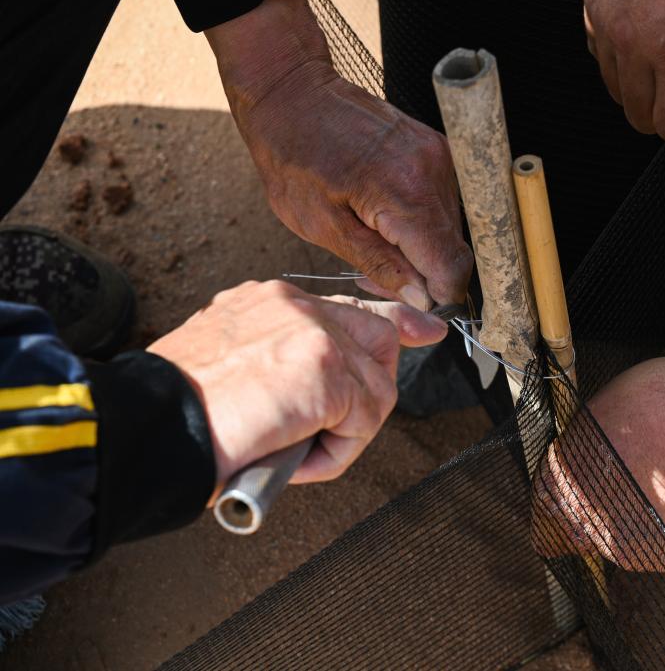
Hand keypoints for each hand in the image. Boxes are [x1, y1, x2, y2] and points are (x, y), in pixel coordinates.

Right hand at [148, 280, 447, 489]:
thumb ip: (282, 360)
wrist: (148, 427)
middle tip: (328, 431)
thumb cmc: (179, 410)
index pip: (349, 305)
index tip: (424, 330)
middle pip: (379, 340)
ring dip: (344, 433)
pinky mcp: (326, 372)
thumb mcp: (233, 364)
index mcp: (271, 300)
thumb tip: (323, 391)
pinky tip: (292, 456)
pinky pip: (364, 422)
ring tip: (291, 449)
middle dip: (369, 392)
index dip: (394, 321)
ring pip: (375, 389)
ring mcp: (315, 335)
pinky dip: (335, 454)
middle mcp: (296, 305)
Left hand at [205, 0, 472, 309]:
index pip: (450, 267)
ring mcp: (440, 155)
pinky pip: (443, 204)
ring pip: (450, 229)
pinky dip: (420, 224)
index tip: (417, 308)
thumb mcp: (322, 225)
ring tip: (374, 246)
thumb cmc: (293, 157)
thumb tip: (421, 299)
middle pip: (454, 250)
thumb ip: (379, 265)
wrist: (292, 92)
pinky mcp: (438, 148)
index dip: (439, 297)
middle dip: (425, 277)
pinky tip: (384, 223)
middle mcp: (434, 172)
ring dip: (422, 251)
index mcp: (405, 195)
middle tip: (379, 279)